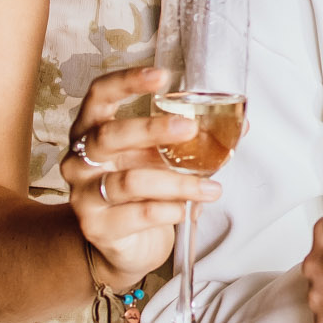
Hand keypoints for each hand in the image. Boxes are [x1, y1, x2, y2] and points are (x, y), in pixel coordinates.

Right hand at [63, 65, 213, 290]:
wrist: (124, 246)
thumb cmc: (142, 192)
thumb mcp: (161, 159)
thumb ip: (189, 141)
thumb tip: (242, 125)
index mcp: (92, 130)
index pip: (99, 95)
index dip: (126, 82)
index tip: (161, 76)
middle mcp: (80, 159)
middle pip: (109, 135)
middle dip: (152, 130)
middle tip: (190, 128)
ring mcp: (83, 195)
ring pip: (130, 181)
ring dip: (178, 183)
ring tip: (212, 188)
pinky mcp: (96, 227)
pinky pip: (137, 214)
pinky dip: (169, 210)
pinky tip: (188, 211)